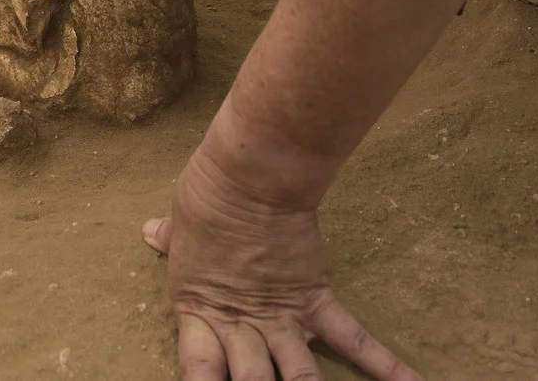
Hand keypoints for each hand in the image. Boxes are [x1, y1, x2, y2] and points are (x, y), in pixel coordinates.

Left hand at [143, 159, 421, 380]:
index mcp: (199, 310)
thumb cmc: (209, 195)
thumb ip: (172, 240)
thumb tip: (151, 232)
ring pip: (297, 376)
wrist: (251, 175)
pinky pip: (353, 338)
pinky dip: (386, 364)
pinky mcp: (315, 300)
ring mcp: (281, 316)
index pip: (198, 371)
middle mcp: (241, 324)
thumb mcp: (181, 223)